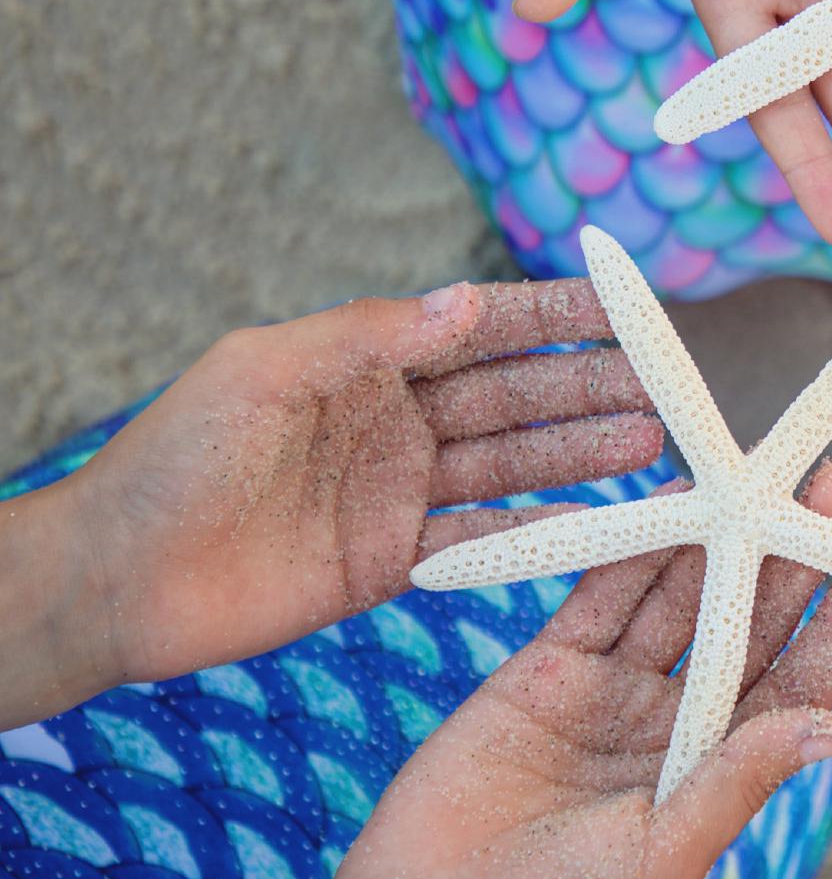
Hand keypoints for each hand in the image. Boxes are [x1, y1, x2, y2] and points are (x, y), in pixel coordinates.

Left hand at [41, 281, 659, 711]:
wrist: (119, 578)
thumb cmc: (176, 457)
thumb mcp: (266, 371)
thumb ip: (370, 337)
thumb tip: (468, 301)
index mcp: (365, 362)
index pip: (478, 328)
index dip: (553, 316)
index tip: (624, 307)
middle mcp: (395, 420)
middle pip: (513, 395)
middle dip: (590, 386)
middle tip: (666, 386)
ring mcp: (400, 491)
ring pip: (513, 462)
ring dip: (583, 450)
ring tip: (654, 440)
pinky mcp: (396, 560)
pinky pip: (484, 537)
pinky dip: (542, 528)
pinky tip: (600, 518)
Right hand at [275, 464, 831, 878]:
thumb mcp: (665, 850)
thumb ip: (738, 779)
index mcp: (716, 767)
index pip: (795, 680)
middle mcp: (674, 719)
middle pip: (746, 618)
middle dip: (787, 552)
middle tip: (831, 483)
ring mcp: (612, 690)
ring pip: (677, 595)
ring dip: (715, 536)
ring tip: (755, 474)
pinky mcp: (545, 668)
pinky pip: (599, 594)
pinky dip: (631, 547)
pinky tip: (668, 498)